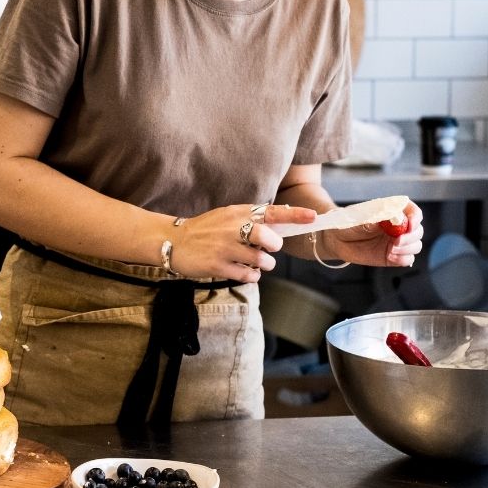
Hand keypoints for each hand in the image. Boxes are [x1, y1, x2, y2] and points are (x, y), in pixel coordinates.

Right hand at [170, 203, 316, 283]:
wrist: (174, 241)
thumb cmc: (205, 230)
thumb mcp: (226, 216)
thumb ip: (250, 219)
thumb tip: (279, 226)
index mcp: (237, 212)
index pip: (271, 211)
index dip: (294, 215)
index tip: (313, 217)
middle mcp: (232, 228)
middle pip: (268, 238)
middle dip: (273, 247)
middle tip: (268, 249)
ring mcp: (224, 247)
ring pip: (260, 260)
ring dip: (263, 265)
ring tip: (254, 263)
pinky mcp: (218, 265)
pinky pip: (248, 275)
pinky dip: (252, 276)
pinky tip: (245, 271)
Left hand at [328, 200, 422, 267]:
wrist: (337, 240)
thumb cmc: (347, 224)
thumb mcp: (358, 219)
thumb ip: (374, 218)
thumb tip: (390, 217)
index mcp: (392, 212)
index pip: (412, 211)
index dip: (415, 217)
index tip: (410, 224)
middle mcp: (398, 227)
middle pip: (418, 230)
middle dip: (411, 236)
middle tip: (397, 241)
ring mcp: (396, 242)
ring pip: (416, 245)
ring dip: (407, 249)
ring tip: (391, 250)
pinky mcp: (393, 256)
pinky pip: (407, 259)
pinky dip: (403, 259)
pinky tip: (391, 257)